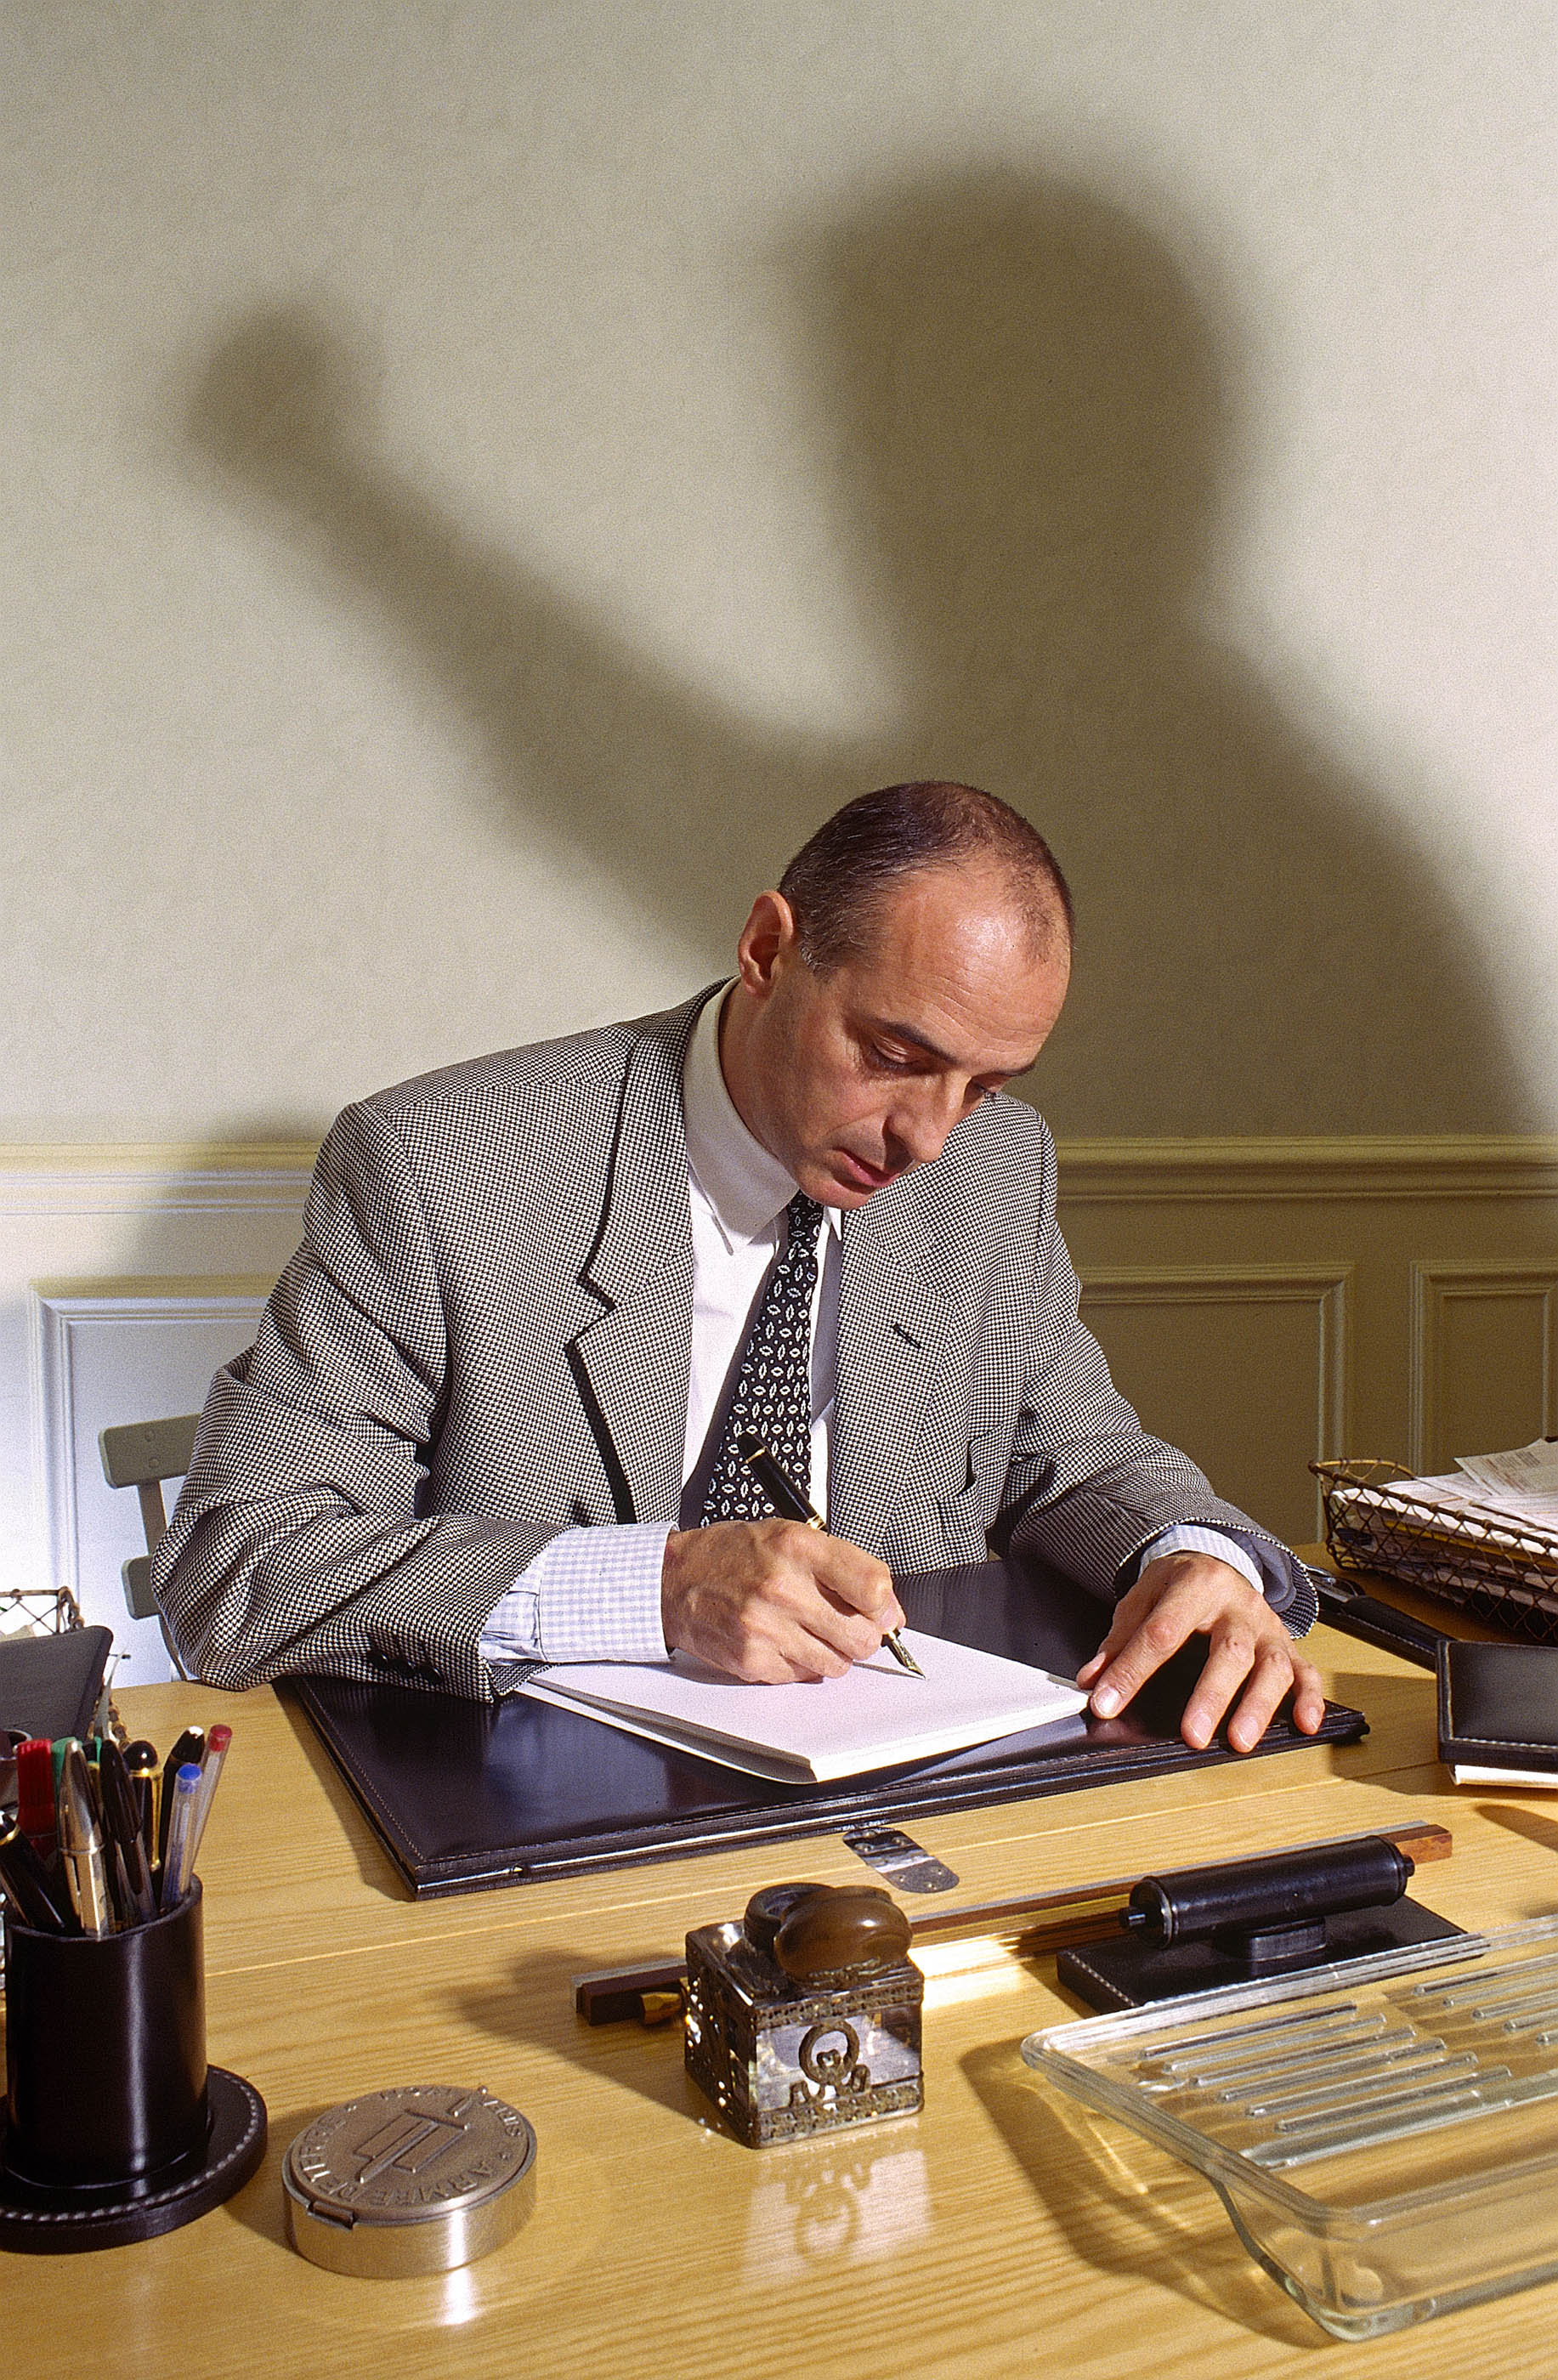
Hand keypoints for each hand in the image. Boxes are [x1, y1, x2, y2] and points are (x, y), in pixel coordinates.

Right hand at [661, 1521, 903, 1682]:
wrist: (675, 1581)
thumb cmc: (733, 1556)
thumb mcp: (790, 1536)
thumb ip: (845, 1567)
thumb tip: (889, 1611)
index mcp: (797, 1547)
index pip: (872, 1587)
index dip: (884, 1604)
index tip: (880, 1608)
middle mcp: (782, 1587)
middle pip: (861, 1635)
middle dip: (863, 1635)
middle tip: (848, 1624)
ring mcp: (766, 1627)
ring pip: (837, 1663)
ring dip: (833, 1652)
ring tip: (810, 1629)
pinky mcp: (752, 1659)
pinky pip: (803, 1676)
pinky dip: (800, 1663)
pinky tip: (782, 1638)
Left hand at [1075, 1552, 1325, 1752]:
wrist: (1218, 1557)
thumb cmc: (1178, 1583)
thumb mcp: (1141, 1598)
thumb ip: (1118, 1640)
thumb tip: (1091, 1681)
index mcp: (1194, 1586)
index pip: (1161, 1632)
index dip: (1132, 1671)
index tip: (1108, 1703)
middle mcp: (1236, 1605)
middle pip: (1227, 1650)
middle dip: (1210, 1695)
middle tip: (1192, 1735)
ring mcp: (1265, 1625)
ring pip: (1271, 1664)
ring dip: (1258, 1705)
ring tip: (1240, 1740)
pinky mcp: (1286, 1643)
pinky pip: (1306, 1670)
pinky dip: (1309, 1698)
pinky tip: (1305, 1723)